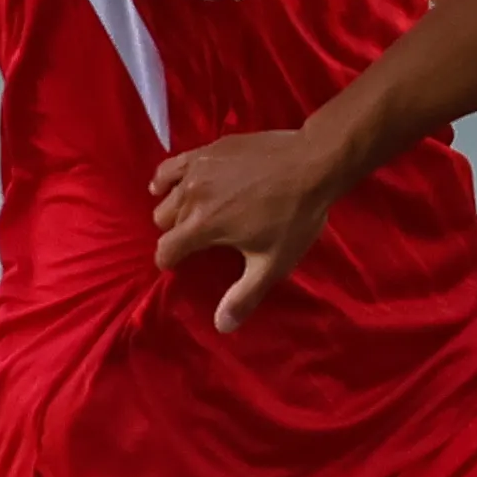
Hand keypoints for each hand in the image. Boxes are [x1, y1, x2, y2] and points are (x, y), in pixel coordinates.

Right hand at [151, 128, 344, 331]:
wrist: (312, 163)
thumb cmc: (294, 216)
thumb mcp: (272, 263)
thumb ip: (244, 296)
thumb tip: (221, 327)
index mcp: (203, 225)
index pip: (166, 250)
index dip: (170, 262)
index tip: (180, 266)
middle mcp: (191, 195)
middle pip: (164, 220)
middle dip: (175, 233)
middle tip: (197, 239)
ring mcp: (197, 168)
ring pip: (165, 193)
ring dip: (172, 207)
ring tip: (189, 214)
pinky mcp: (207, 149)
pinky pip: (172, 165)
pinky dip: (167, 178)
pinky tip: (171, 185)